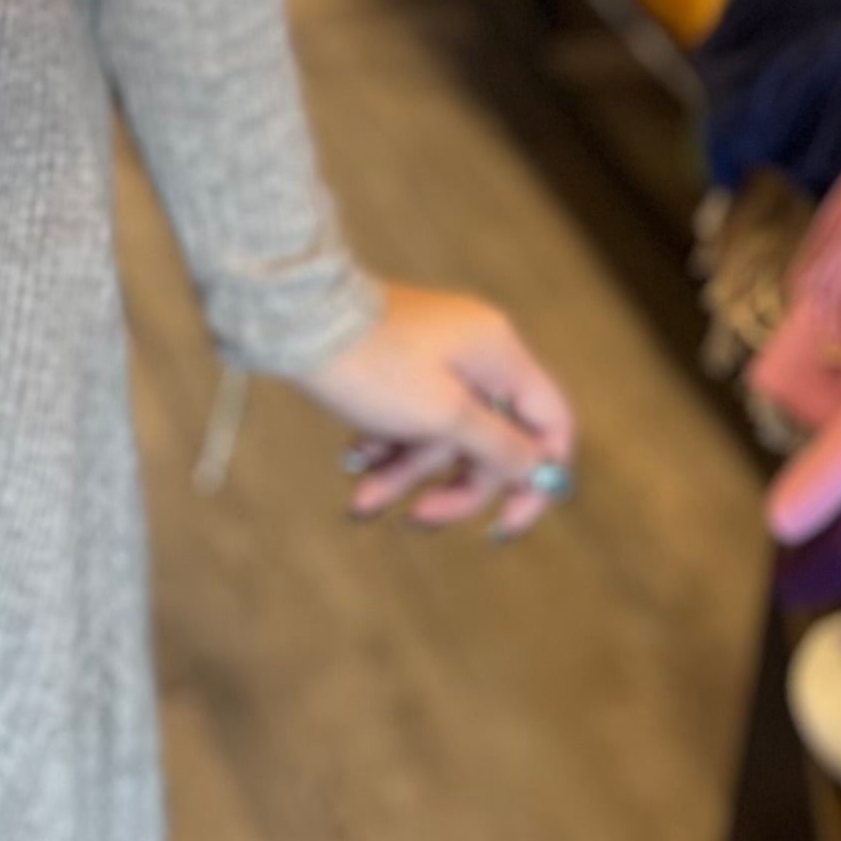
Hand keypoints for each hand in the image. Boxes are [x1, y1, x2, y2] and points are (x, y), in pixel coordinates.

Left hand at [297, 281, 576, 538]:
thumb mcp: (441, 415)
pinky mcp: (398, 363)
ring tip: (361, 502)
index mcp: (498, 353)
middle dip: (453, 487)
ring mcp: (434, 356)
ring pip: (440, 434)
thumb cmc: (370, 363)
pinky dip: (386, 445)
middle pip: (490, 440)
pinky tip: (353, 461)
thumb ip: (498, 446)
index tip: (505, 525)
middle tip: (416, 518)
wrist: (290, 316)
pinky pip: (409, 417)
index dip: (537, 479)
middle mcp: (474, 351)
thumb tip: (541, 471)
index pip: (550, 422)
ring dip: (405, 473)